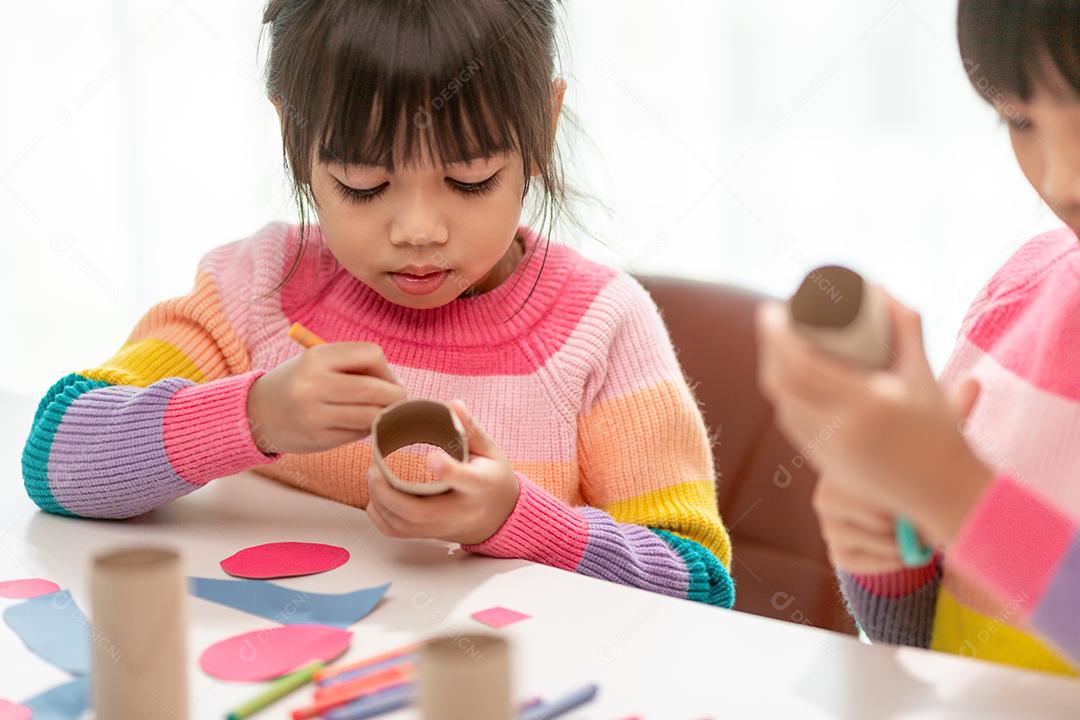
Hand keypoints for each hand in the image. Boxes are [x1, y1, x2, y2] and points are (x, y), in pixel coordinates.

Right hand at [246, 341, 406, 453]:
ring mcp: (314, 415)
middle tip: (401, 401)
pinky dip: (369, 429)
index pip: (371, 354)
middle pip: (374, 389)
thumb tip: (398, 387)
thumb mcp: (318, 362)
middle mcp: (312, 385)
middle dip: (396, 396)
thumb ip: (355, 367)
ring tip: (386, 413)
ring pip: (370, 416)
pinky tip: (363, 425)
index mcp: (316, 358)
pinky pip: (358, 434)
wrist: (257, 413)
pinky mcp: (318, 439)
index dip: (387, 368)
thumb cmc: (299, 383)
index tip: (388, 380)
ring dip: (387, 416)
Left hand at [365, 399, 519, 544]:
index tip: (430, 457)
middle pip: (421, 512)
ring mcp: (443, 527)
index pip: (466, 480)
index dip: (448, 470)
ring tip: (373, 477)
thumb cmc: (493, 479)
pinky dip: (380, 517)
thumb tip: (453, 404)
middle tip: (374, 469)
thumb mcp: (490, 451)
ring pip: (404, 526)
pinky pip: (398, 533)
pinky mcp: (430, 535)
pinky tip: (376, 498)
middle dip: (389, 492)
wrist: (500, 518)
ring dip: (380, 503)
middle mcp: (460, 511)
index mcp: (480, 485)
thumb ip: (470, 429)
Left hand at [756, 294, 993, 546]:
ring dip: (773, 373)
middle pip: (781, 383)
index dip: (776, 335)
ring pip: (782, 406)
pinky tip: (784, 380)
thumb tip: (881, 288)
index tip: (770, 310)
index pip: (801, 363)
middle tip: (771, 320)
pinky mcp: (824, 467)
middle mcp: (840, 428)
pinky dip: (785, 399)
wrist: (945, 494)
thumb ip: (907, 329)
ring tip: (777, 346)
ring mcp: (828, 451)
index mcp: (866, 402)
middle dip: (767, 348)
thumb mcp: (924, 375)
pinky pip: (792, 426)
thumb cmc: (940, 430)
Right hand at [812, 374, 981, 574]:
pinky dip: (889, 563)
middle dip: (902, 520)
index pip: (864, 481)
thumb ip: (950, 415)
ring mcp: (828, 524)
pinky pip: (861, 564)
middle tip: (919, 516)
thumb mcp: (934, 442)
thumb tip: (972, 381)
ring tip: (911, 531)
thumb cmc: (917, 475)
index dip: (897, 494)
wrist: (904, 521)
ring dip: (899, 544)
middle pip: (868, 515)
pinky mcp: (836, 552)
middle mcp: (827, 492)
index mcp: (846, 461)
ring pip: (868, 541)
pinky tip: (901, 551)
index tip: (916, 496)